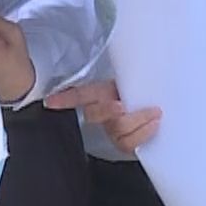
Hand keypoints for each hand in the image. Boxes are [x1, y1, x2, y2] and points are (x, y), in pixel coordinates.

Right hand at [46, 80, 160, 153]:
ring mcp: (111, 129)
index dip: (64, 98)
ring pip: (116, 130)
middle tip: (121, 106)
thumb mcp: (130, 80)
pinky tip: (155, 124)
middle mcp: (102, 113)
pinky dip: (143, 133)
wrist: (151, 106)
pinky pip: (130, 143)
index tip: (51, 102)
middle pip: (96, 115)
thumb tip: (134, 61)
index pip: (78, 95)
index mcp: (99, 93)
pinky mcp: (124, 142)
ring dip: (137, 122)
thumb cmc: (139, 92)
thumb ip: (126, 77)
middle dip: (107, 111)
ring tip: (155, 113)